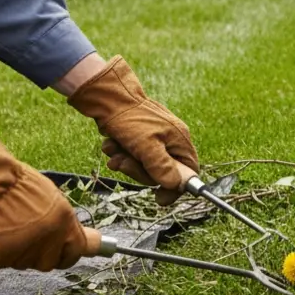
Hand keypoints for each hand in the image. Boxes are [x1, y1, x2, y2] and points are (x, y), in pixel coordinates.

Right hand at [0, 124, 88, 270]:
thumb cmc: (17, 183)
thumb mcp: (51, 197)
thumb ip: (60, 221)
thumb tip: (67, 236)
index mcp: (64, 223)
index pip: (75, 253)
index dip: (67, 255)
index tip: (61, 254)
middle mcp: (47, 241)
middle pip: (47, 263)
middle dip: (39, 255)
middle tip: (26, 240)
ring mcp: (21, 252)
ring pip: (20, 262)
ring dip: (14, 251)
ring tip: (3, 227)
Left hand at [65, 55, 198, 204]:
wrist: (106, 95)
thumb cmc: (128, 118)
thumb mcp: (145, 146)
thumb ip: (162, 167)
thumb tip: (175, 186)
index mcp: (179, 139)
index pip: (188, 171)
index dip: (175, 187)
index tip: (159, 199)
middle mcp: (170, 139)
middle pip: (162, 171)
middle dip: (139, 171)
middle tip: (123, 164)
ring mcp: (155, 137)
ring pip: (144, 164)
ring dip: (126, 161)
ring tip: (113, 150)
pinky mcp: (139, 136)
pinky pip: (133, 155)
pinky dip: (120, 153)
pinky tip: (111, 144)